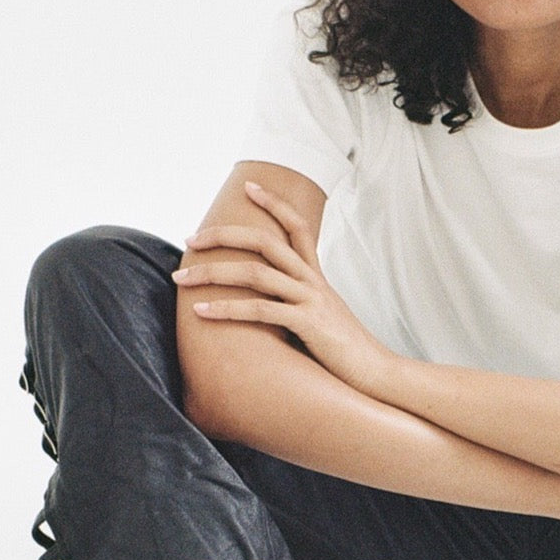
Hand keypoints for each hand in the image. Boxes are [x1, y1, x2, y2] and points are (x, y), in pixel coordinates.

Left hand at [174, 181, 392, 393]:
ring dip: (212, 272)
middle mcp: (313, 282)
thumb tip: (270, 306)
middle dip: (223, 236)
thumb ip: (298, 305)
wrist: (377, 373)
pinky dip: (226, 309)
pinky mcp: (308, 325)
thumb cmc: (345, 351)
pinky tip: (201, 311)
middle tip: (191, 239)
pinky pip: (260, 310)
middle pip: (265, 242)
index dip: (275, 203)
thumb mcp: (322, 318)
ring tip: (182, 277)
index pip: (298, 227)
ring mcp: (311, 301)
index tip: (249, 186)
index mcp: (317, 277)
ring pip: (255, 273)